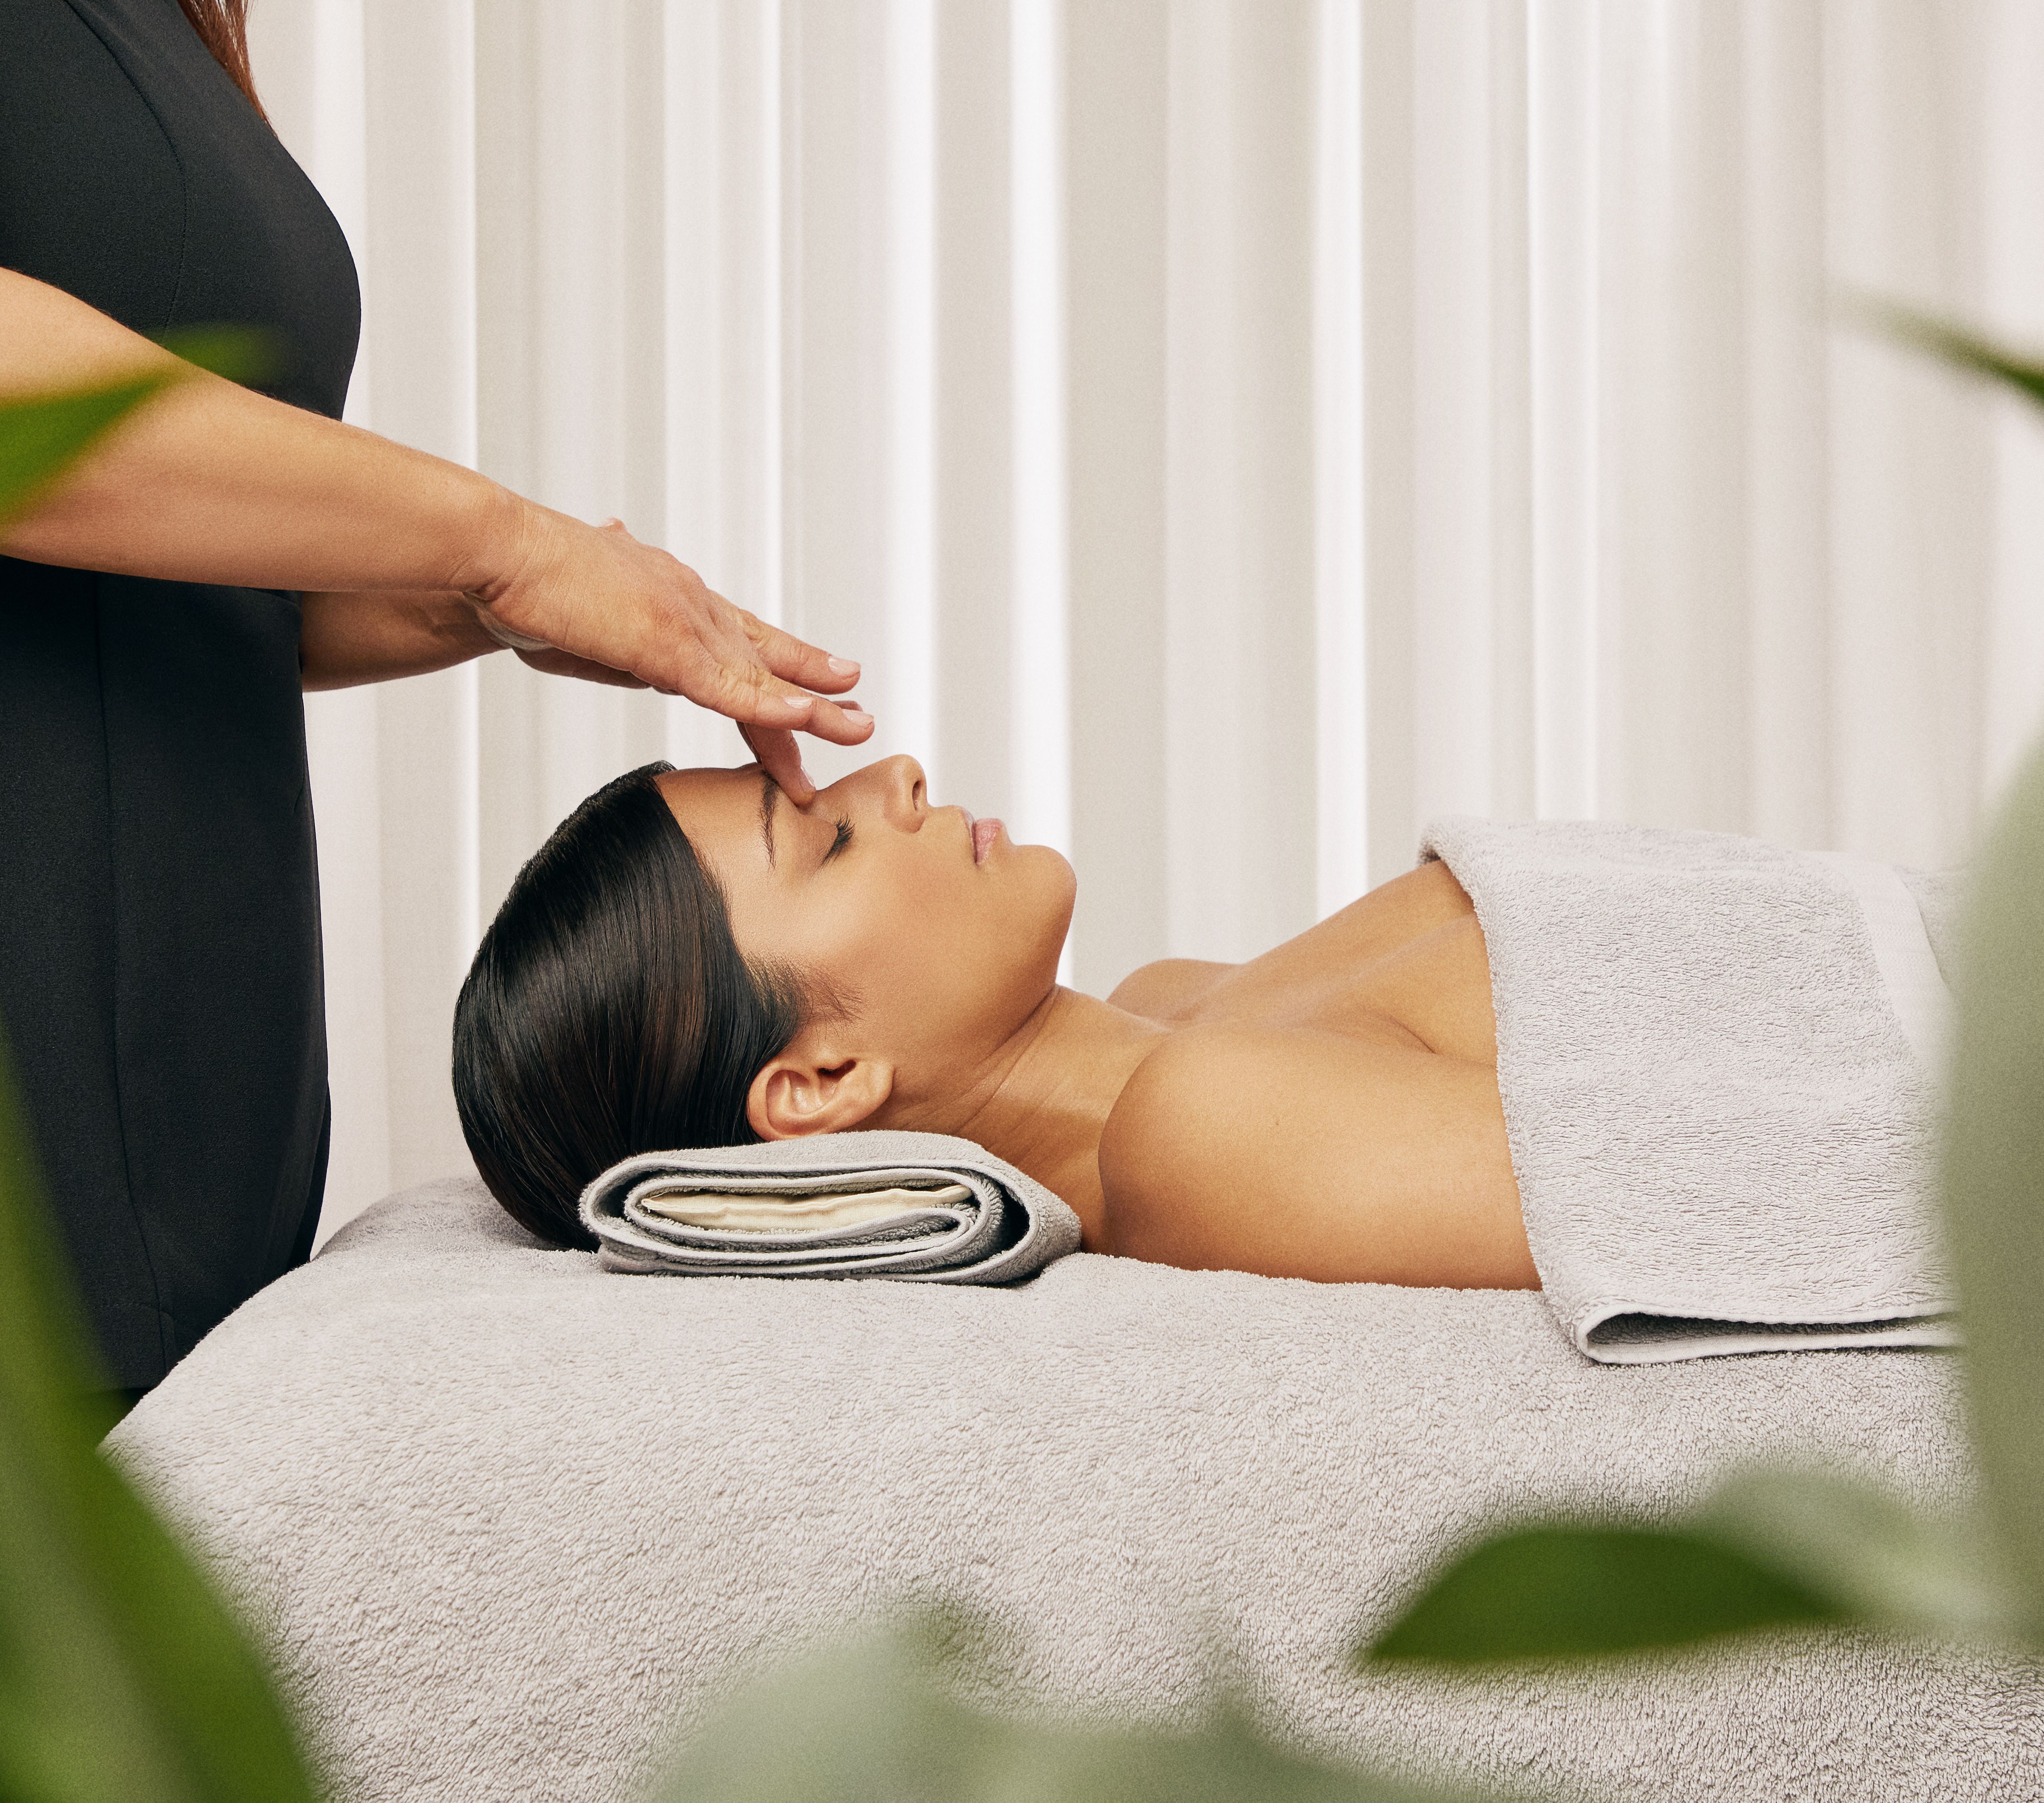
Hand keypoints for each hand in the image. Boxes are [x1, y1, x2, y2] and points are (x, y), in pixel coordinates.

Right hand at [462, 505, 871, 803]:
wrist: (498, 559)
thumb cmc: (529, 588)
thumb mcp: (586, 611)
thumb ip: (617, 613)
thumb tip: (622, 574)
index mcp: (674, 597)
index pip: (741, 639)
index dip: (783, 664)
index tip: (820, 682)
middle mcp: (691, 605)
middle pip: (764, 660)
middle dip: (812, 691)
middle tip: (857, 714)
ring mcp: (684, 624)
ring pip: (761, 678)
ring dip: (812, 709)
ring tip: (856, 725)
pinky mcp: (667, 647)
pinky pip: (731, 688)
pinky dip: (773, 707)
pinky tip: (807, 719)